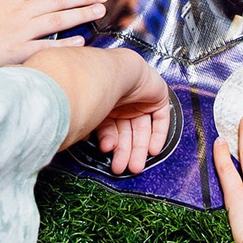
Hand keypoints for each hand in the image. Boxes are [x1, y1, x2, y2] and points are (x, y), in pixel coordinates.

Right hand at [90, 53, 173, 175]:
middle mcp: (122, 100)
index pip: (110, 126)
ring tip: (135, 167)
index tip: (109, 155)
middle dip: (124, 151)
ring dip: (139, 148)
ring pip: (142, 128)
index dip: (111, 142)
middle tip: (122, 168)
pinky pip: (160, 119)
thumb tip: (82, 138)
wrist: (114, 74)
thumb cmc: (95, 92)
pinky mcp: (157, 95)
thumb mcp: (90, 115)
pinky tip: (152, 150)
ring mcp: (140, 97)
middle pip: (126, 130)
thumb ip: (87, 129)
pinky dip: (158, 135)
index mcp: (105, 101)